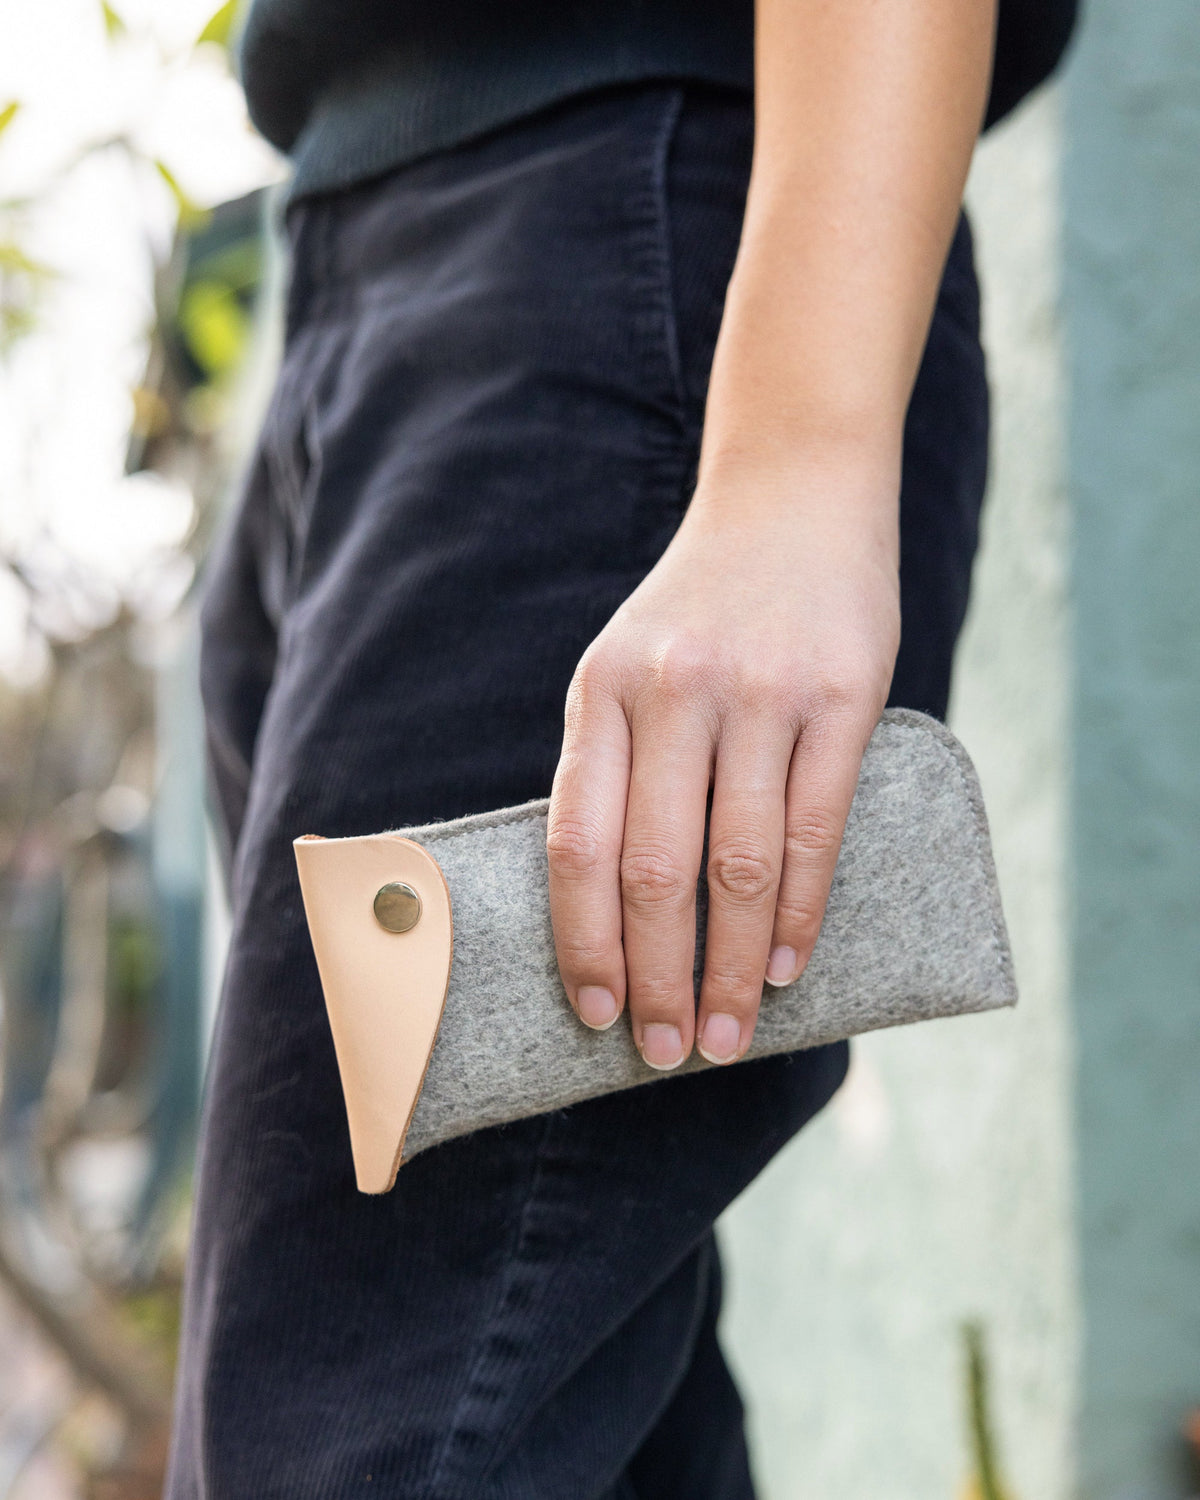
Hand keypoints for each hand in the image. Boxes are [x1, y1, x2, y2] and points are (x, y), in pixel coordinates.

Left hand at [547, 453, 900, 1069]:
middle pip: (654, 871)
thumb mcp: (627, 667)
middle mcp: (672, 693)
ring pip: (739, 864)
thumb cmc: (701, 610)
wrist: (793, 497)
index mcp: (600, 692)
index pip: (578, 844)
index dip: (582, 943)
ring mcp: (759, 693)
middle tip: (670, 1052)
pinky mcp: (842, 695)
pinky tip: (788, 965)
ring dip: (733, 967)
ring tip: (729, 1032)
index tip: (595, 1014)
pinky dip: (799, 912)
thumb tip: (612, 915)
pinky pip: (817, 828)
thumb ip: (616, 768)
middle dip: (659, 979)